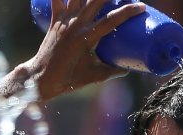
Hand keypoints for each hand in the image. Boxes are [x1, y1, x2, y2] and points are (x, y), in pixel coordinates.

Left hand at [17, 0, 146, 100]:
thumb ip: (112, 72)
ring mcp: (64, 20)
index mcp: (86, 38)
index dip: (128, 11)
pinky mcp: (55, 19)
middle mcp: (75, 25)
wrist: (40, 78)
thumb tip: (128, 69)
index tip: (142, 6)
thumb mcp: (93, 76)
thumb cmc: (68, 79)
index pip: (112, 19)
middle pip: (97, 0)